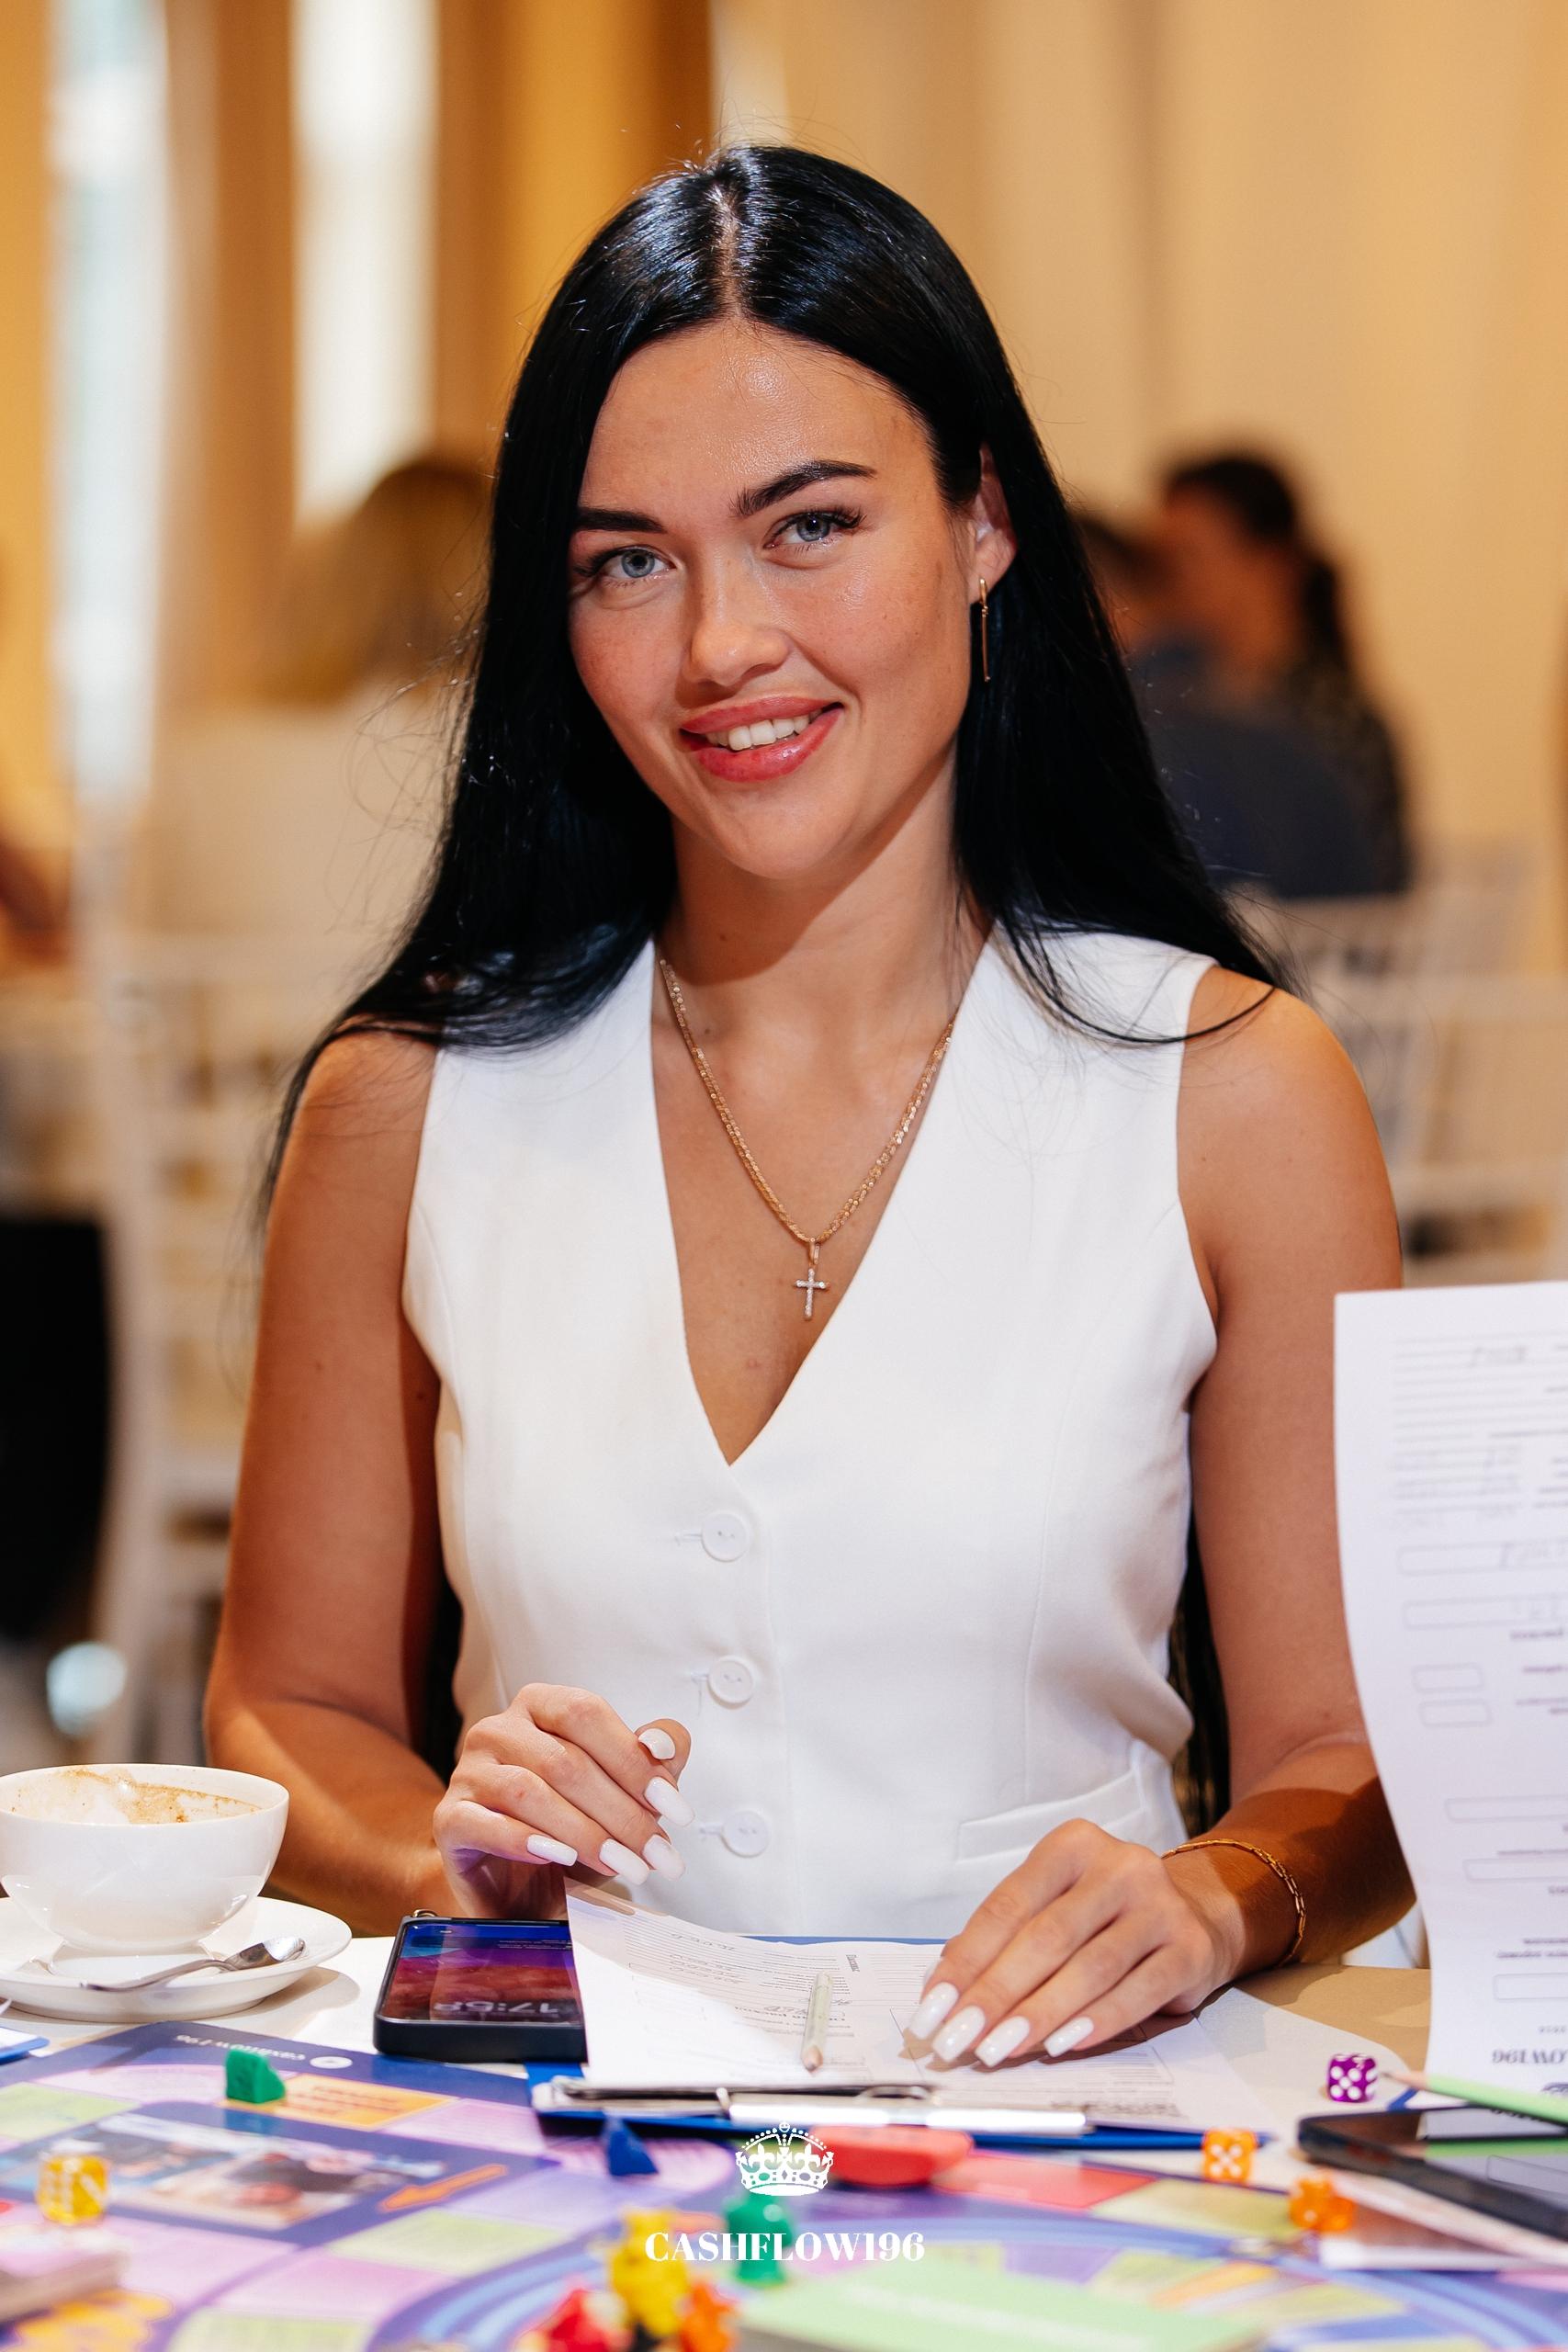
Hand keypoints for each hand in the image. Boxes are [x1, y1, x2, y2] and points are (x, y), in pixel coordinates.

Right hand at [433, 1685, 692, 1919]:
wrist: (513, 1885)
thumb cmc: (571, 1827)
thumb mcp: (622, 1792)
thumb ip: (652, 1760)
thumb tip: (664, 1745)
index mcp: (540, 1705)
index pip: (587, 1715)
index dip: (635, 1761)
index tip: (676, 1809)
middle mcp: (498, 1729)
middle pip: (565, 1760)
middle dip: (622, 1813)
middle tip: (656, 1854)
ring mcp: (468, 1772)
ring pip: (528, 1792)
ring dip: (584, 1833)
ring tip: (622, 1865)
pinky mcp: (449, 1819)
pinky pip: (484, 1824)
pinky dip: (526, 1841)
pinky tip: (560, 1859)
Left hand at [905, 1822, 1239, 2067]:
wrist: (1196, 1915)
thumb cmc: (1104, 1917)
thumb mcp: (1054, 1907)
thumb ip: (1005, 1938)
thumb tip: (943, 1988)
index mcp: (1072, 1845)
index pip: (1008, 1905)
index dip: (967, 1959)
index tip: (934, 2007)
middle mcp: (1120, 1866)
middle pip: (1047, 1936)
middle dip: (997, 1993)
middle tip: (959, 2038)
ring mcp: (1160, 1905)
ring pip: (1090, 1967)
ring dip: (1039, 2014)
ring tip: (999, 2048)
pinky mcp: (1189, 1948)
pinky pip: (1137, 1991)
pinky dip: (1096, 2021)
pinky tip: (1062, 2045)